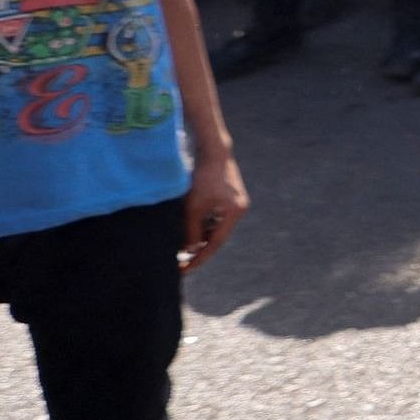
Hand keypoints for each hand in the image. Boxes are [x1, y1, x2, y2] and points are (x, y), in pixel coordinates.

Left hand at [179, 147, 248, 272]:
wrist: (213, 150)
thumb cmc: (204, 177)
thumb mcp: (194, 207)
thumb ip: (191, 230)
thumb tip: (189, 250)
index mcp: (234, 213)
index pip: (215, 243)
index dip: (199, 258)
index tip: (184, 270)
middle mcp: (238, 210)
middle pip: (217, 237)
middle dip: (199, 249)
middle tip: (181, 262)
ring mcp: (234, 202)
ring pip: (215, 227)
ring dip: (199, 237)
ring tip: (181, 247)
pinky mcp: (227, 196)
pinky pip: (214, 217)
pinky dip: (202, 225)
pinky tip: (189, 228)